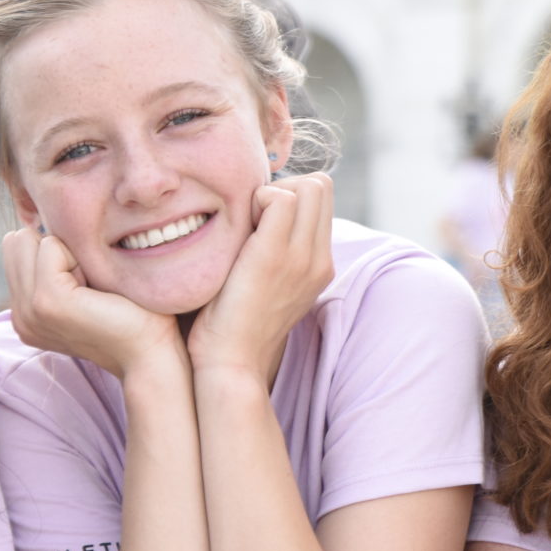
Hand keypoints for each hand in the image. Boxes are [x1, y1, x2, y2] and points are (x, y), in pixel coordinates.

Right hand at [2, 227, 182, 381]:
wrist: (152, 354)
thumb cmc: (131, 315)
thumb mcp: (80, 286)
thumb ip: (53, 264)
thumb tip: (40, 223)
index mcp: (24, 313)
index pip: (15, 246)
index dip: (55, 253)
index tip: (85, 286)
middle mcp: (19, 316)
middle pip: (16, 239)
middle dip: (55, 249)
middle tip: (88, 285)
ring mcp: (29, 311)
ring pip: (28, 238)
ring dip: (66, 253)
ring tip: (91, 289)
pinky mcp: (47, 301)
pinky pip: (50, 246)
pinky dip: (77, 257)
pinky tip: (96, 290)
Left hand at [187, 174, 334, 384]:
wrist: (229, 365)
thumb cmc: (230, 325)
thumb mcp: (265, 286)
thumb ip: (271, 252)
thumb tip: (252, 219)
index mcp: (317, 265)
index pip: (320, 198)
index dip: (287, 196)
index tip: (256, 222)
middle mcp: (319, 259)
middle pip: (320, 185)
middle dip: (283, 187)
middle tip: (250, 218)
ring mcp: (302, 258)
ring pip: (309, 186)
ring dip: (270, 193)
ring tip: (245, 226)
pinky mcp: (275, 256)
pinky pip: (280, 199)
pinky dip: (255, 199)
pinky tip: (234, 231)